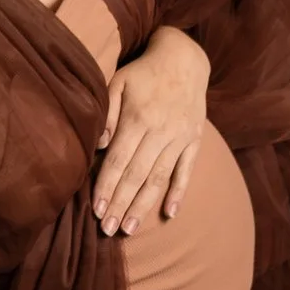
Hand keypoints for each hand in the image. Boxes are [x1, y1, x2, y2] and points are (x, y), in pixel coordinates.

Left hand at [91, 23, 210, 236]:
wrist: (184, 59)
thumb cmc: (143, 74)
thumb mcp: (118, 82)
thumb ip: (107, 113)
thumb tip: (99, 145)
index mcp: (138, 118)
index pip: (119, 159)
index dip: (106, 186)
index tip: (96, 209)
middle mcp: (160, 131)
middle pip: (137, 174)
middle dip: (121, 203)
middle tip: (108, 230)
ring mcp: (180, 138)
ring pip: (159, 177)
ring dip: (144, 205)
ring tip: (129, 228)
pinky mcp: (194, 141)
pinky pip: (186, 171)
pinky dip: (178, 192)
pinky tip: (169, 213)